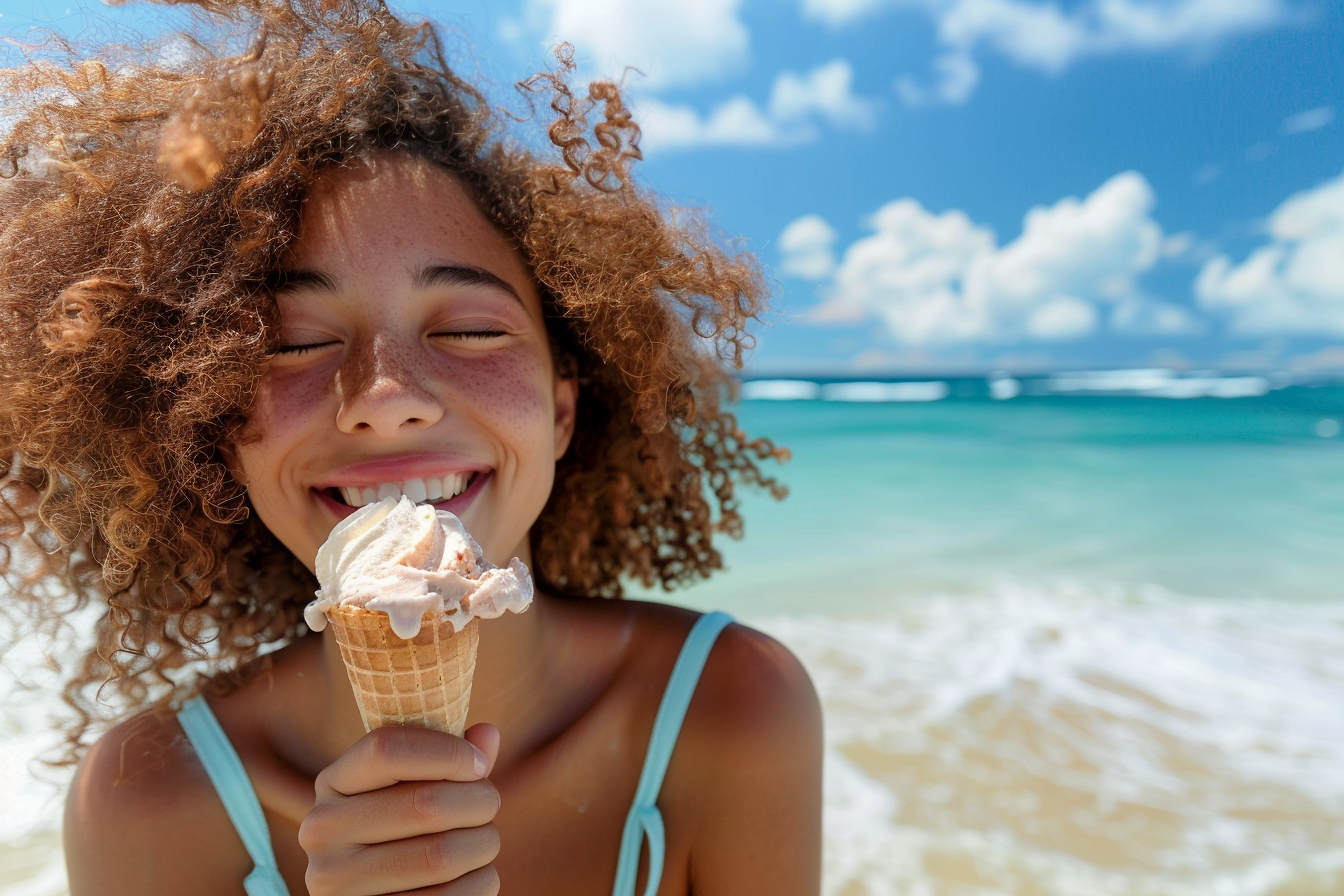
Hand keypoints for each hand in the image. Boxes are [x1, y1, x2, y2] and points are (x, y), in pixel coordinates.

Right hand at [300, 723, 501, 895]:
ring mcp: (338, 884)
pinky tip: (467, 876)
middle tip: (489, 805)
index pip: (385, 749)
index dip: (447, 751)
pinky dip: (479, 881)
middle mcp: (322, 832)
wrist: (375, 894)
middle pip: (427, 804)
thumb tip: (488, 733)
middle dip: (480, 800)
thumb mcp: (411, 787)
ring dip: (483, 843)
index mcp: (333, 784)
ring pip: (444, 856)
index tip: (479, 764)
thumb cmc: (403, 831)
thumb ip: (447, 760)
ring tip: (480, 841)